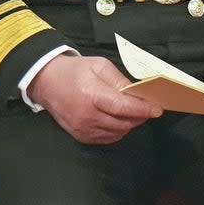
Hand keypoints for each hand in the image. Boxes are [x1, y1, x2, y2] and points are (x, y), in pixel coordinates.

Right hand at [27, 54, 162, 143]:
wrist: (46, 82)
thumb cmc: (74, 71)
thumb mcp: (98, 65)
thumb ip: (119, 80)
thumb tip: (137, 93)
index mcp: (91, 95)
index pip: (122, 107)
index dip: (142, 109)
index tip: (157, 109)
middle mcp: (87, 116)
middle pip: (123, 122)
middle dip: (139, 116)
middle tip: (148, 108)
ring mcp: (84, 129)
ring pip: (118, 132)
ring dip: (130, 123)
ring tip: (133, 112)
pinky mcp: (82, 136)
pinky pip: (108, 138)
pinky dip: (118, 130)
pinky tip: (119, 119)